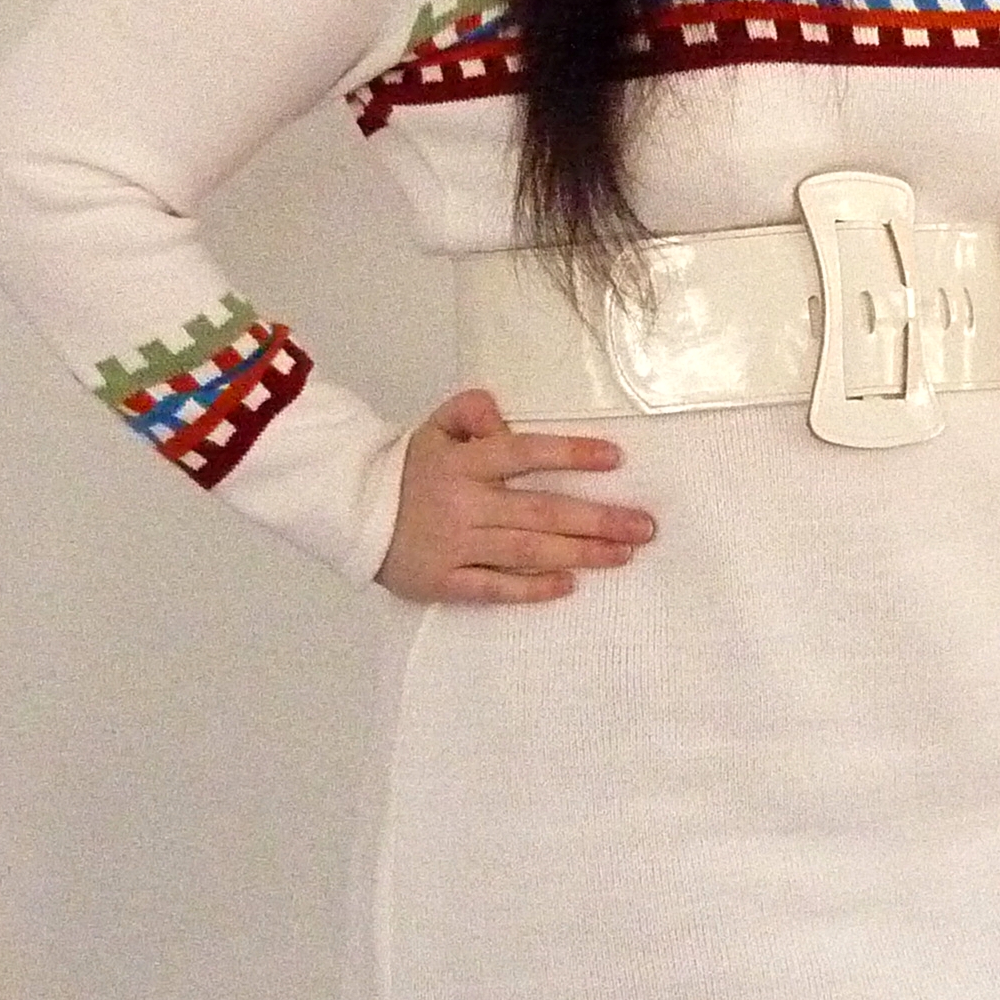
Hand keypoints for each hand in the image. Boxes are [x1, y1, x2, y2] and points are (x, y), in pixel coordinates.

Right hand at [374, 388, 656, 604]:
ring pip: (526, 551)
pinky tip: (569, 585)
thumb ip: (472, 410)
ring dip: (579, 553)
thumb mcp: (436, 426)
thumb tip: (504, 418)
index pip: (524, 453)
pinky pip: (494, 588)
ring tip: (623, 554)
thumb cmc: (411, 466)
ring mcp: (455, 546)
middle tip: (644, 527)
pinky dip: (532, 588)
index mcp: (464, 462)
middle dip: (597, 519)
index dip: (570, 455)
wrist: (355, 511)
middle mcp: (464, 503)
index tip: (615, 460)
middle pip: (540, 511)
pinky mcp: (444, 581)